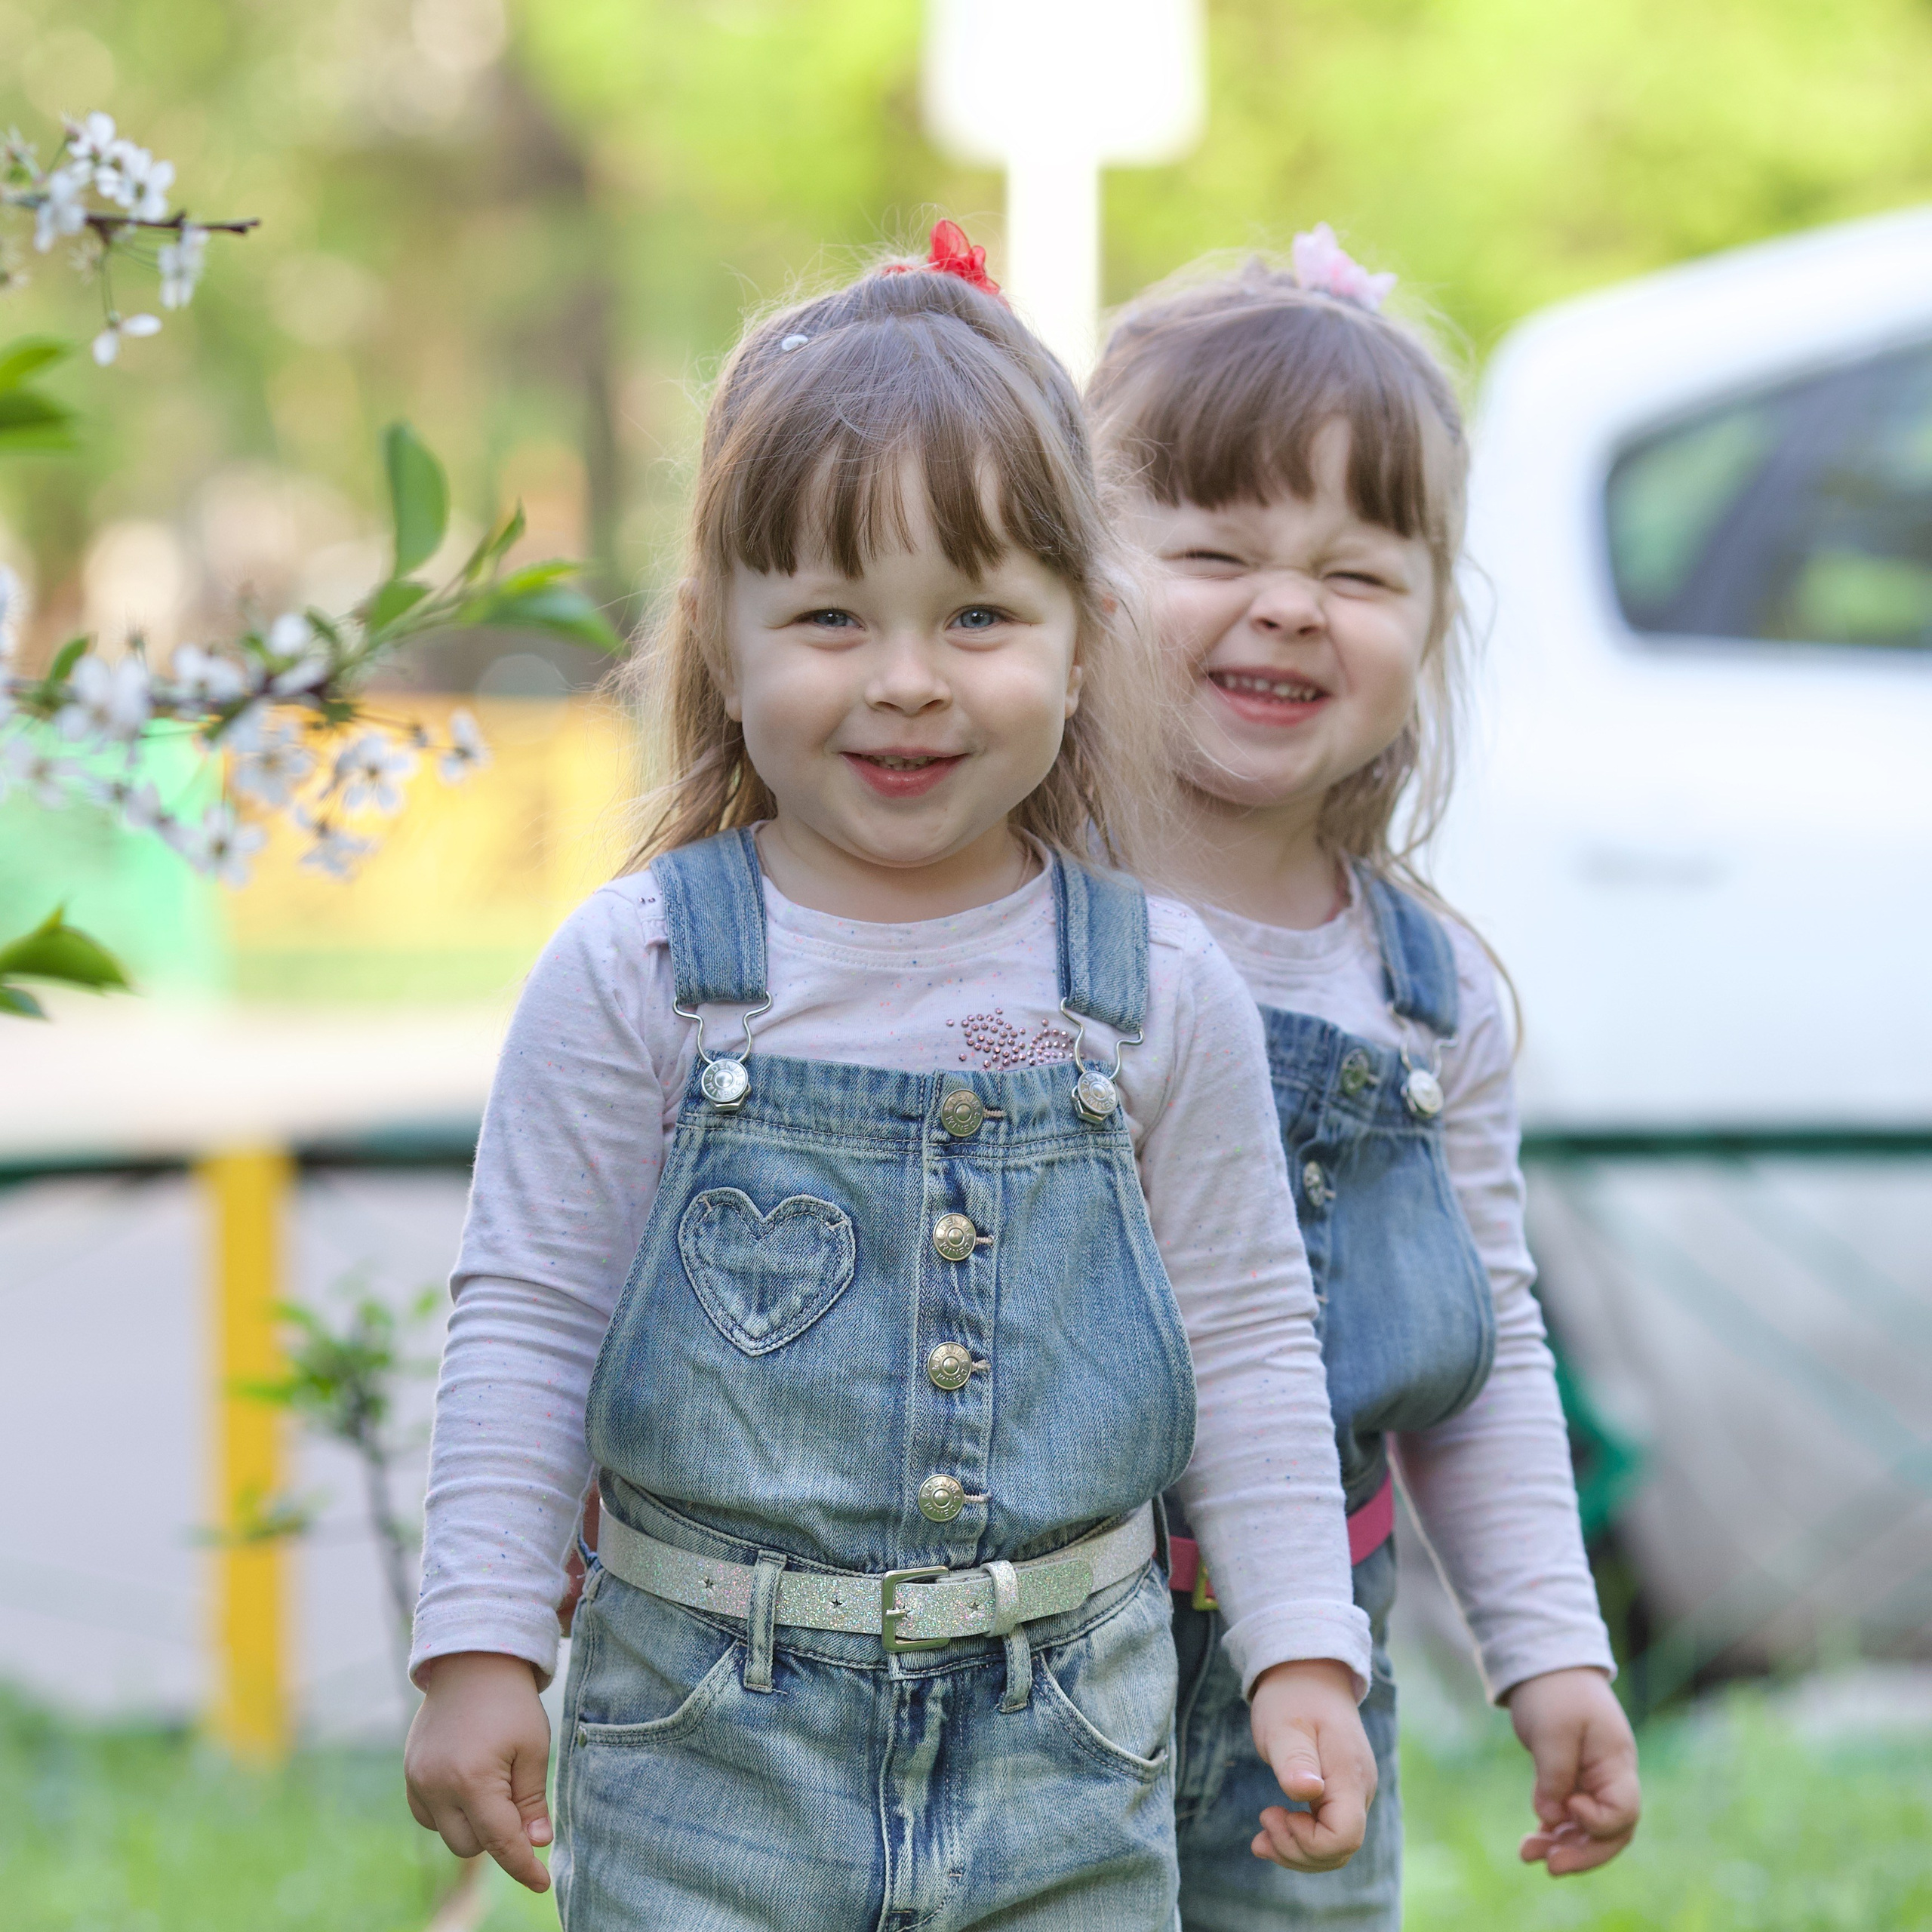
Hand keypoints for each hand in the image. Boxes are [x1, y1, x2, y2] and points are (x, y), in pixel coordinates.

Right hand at [405, 1651, 554, 1892]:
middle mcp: (437, 1786)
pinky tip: (468, 1783)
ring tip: (494, 1783)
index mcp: (472, 1780)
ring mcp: (417, 1781)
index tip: (541, 1884)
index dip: (523, 1867)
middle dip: (498, 1836)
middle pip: (470, 1845)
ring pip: (448, 1834)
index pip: (500, 1842)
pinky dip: (451, 1812)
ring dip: (473, 1825)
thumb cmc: (510, 1702)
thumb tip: (537, 1844)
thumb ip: (531, 1801)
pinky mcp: (409, 1774)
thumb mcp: (532, 1747)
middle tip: (518, 1803)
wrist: (472, 1662)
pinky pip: (430, 1815)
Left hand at [1246, 1658, 1377, 1870]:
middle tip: (1261, 1826)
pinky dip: (1302, 1839)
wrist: (1308, 1673)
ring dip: (1297, 1850)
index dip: (1308, 1842)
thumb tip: (1307, 1792)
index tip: (1272, 1813)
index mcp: (1349, 1776)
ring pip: (1335, 1847)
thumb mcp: (1283, 1725)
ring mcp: (1353, 1792)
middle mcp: (1359, 1790)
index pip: (1343, 1837)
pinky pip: (1329, 1831)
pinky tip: (1273, 1830)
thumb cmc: (1292, 1697)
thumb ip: (1295, 1760)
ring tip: (1261, 1837)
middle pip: (1340, 1850)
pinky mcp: (1342, 1792)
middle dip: (1297, 1851)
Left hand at [1506, 1666, 1640, 1875]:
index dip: (1599, 1822)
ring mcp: (1591, 1781)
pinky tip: (1532, 1841)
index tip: (1569, 1807)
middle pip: (1610, 1832)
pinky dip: (1553, 1831)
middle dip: (1583, 1853)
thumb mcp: (1553, 1730)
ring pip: (1586, 1829)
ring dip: (1562, 1846)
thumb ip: (1555, 1775)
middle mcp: (1609, 1778)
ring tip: (1527, 1854)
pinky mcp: (1570, 1780)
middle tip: (1550, 1866)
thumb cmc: (1554, 1691)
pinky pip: (1568, 1817)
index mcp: (1617, 1763)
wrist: (1544, 1664)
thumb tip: (1551, 1819)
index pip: (1624, 1811)